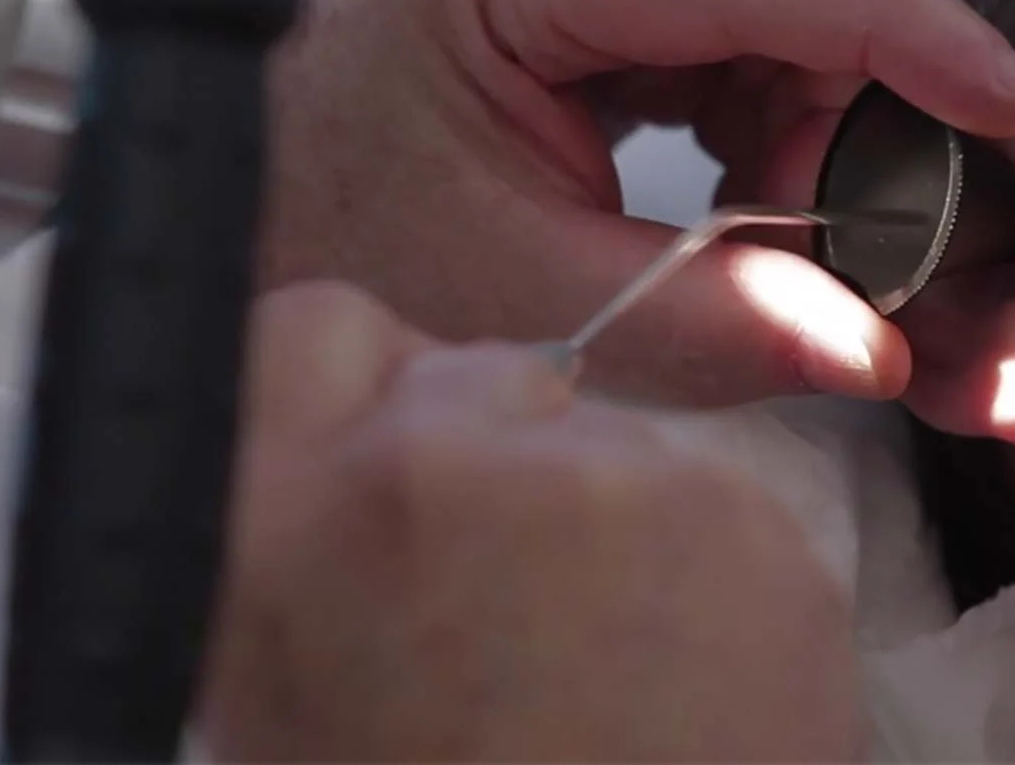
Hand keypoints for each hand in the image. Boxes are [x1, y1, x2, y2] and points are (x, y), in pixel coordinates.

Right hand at [201, 282, 862, 761]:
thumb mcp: (283, 682)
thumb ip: (308, 517)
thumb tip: (366, 432)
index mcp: (272, 515)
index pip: (322, 325)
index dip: (377, 386)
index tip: (418, 449)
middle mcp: (422, 465)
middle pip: (489, 371)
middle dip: (509, 455)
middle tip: (516, 601)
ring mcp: (595, 482)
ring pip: (615, 445)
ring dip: (615, 528)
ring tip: (603, 678)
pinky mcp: (743, 529)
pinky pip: (719, 511)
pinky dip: (712, 581)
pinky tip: (681, 688)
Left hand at [259, 0, 1014, 406]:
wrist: (228, 180)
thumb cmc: (313, 210)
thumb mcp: (504, 285)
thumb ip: (699, 319)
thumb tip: (861, 343)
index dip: (907, 37)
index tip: (999, 108)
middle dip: (852, 84)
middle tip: (811, 224)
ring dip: (809, 92)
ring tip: (748, 210)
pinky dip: (763, 85)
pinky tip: (720, 168)